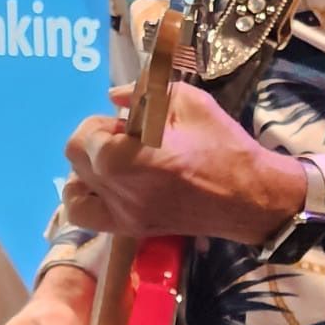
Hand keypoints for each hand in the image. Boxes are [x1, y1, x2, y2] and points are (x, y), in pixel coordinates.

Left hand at [62, 84, 304, 244]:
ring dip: (86, 170)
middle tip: (123, 139)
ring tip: (113, 164)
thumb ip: (143, 94)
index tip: (128, 123)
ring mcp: (123, 215)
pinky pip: (85, 218)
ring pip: (74, 189)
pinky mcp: (130, 230)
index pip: (85, 136)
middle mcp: (119, 190)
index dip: (104, 123)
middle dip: (93, 141)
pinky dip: (86, 200)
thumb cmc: (222, 146)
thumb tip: (114, 97)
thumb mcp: (188, 102)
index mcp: (129, 158)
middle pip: (74, 159)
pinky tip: (106, 187)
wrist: (249, 196)